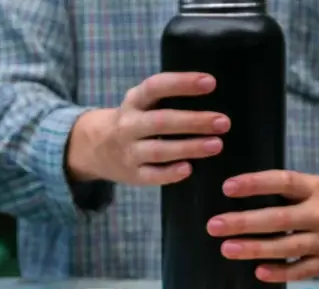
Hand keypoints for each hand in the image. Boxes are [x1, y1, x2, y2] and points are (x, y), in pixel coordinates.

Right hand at [66, 72, 230, 184]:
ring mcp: (128, 151)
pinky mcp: (132, 174)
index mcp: (134, 102)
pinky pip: (152, 175)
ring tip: (216, 144)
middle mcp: (128, 125)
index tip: (210, 83)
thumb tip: (213, 94)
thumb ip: (167, 99)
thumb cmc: (134, 121)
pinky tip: (189, 169)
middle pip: (161, 121)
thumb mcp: (141, 103)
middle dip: (194, 121)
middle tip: (223, 122)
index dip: (182, 83)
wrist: (95, 147)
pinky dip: (170, 173)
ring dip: (189, 147)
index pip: (156, 87)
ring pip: (159, 150)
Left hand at [206, 171, 318, 281]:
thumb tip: (239, 192)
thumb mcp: (313, 183)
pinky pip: (303, 270)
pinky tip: (259, 272)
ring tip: (226, 249)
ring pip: (288, 247)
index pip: (284, 182)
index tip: (227, 187)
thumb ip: (284, 189)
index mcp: (316, 188)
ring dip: (256, 248)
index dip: (256, 184)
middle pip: (280, 219)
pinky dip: (281, 273)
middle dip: (245, 223)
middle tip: (214, 225)